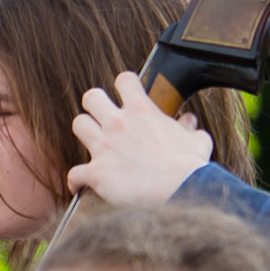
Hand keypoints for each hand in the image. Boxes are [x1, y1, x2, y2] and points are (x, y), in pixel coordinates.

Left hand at [68, 72, 212, 206]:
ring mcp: (104, 146)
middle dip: (95, 104)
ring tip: (92, 143)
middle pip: (92, 97)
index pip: (124, 81)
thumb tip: (188, 121)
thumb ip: (187, 128)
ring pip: (79, 125)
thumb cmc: (190, 167)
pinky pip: (73, 173)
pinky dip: (75, 180)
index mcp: (142, 111)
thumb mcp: (196, 140)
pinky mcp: (96, 172)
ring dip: (84, 133)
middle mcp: (118, 123)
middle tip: (102, 116)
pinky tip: (81, 186)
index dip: (124, 85)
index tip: (126, 93)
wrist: (181, 190)